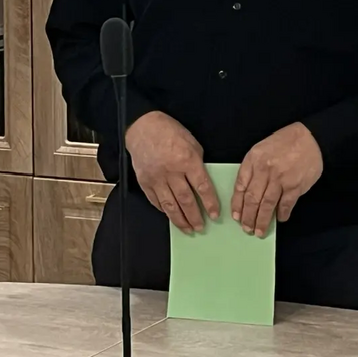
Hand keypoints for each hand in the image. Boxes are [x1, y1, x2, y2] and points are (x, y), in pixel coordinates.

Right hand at [125, 111, 219, 233]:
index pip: (202, 187)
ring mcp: (157, 178)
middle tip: (201, 227)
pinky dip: (164, 210)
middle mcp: (172, 172)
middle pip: (186, 200)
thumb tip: (201, 182)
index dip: (210, 203)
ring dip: (180, 220)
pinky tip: (171, 215)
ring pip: (170, 205)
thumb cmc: (169, 131)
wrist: (143, 127)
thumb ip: (197, 163)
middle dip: (195, 217)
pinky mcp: (145, 182)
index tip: (215, 214)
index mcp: (187, 160)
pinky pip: (156, 201)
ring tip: (188, 229)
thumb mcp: (192, 143)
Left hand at [231, 122, 322, 237]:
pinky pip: (285, 205)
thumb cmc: (284, 143)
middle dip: (248, 217)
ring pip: (267, 205)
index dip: (237, 204)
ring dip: (262, 220)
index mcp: (253, 159)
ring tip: (259, 231)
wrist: (310, 138)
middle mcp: (264, 169)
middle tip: (247, 229)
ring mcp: (280, 179)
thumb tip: (247, 193)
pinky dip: (282, 214)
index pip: (240, 186)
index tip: (236, 216)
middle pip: (252, 198)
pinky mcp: (295, 186)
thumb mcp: (262, 148)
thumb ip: (253, 168)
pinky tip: (280, 220)